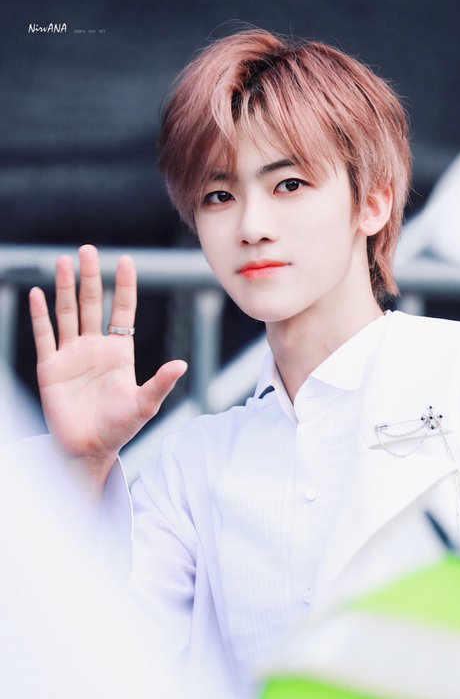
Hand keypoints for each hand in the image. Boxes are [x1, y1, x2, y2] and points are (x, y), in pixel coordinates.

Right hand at [29, 245, 186, 485]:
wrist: (89, 449)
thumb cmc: (120, 428)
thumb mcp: (145, 404)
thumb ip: (161, 383)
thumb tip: (182, 364)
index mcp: (119, 351)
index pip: (122, 311)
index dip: (124, 286)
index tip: (126, 260)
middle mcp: (94, 347)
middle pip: (91, 304)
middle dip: (90, 277)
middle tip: (88, 249)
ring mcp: (71, 355)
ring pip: (67, 313)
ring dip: (65, 288)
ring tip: (65, 261)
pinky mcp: (51, 368)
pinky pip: (45, 336)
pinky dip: (41, 315)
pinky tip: (38, 293)